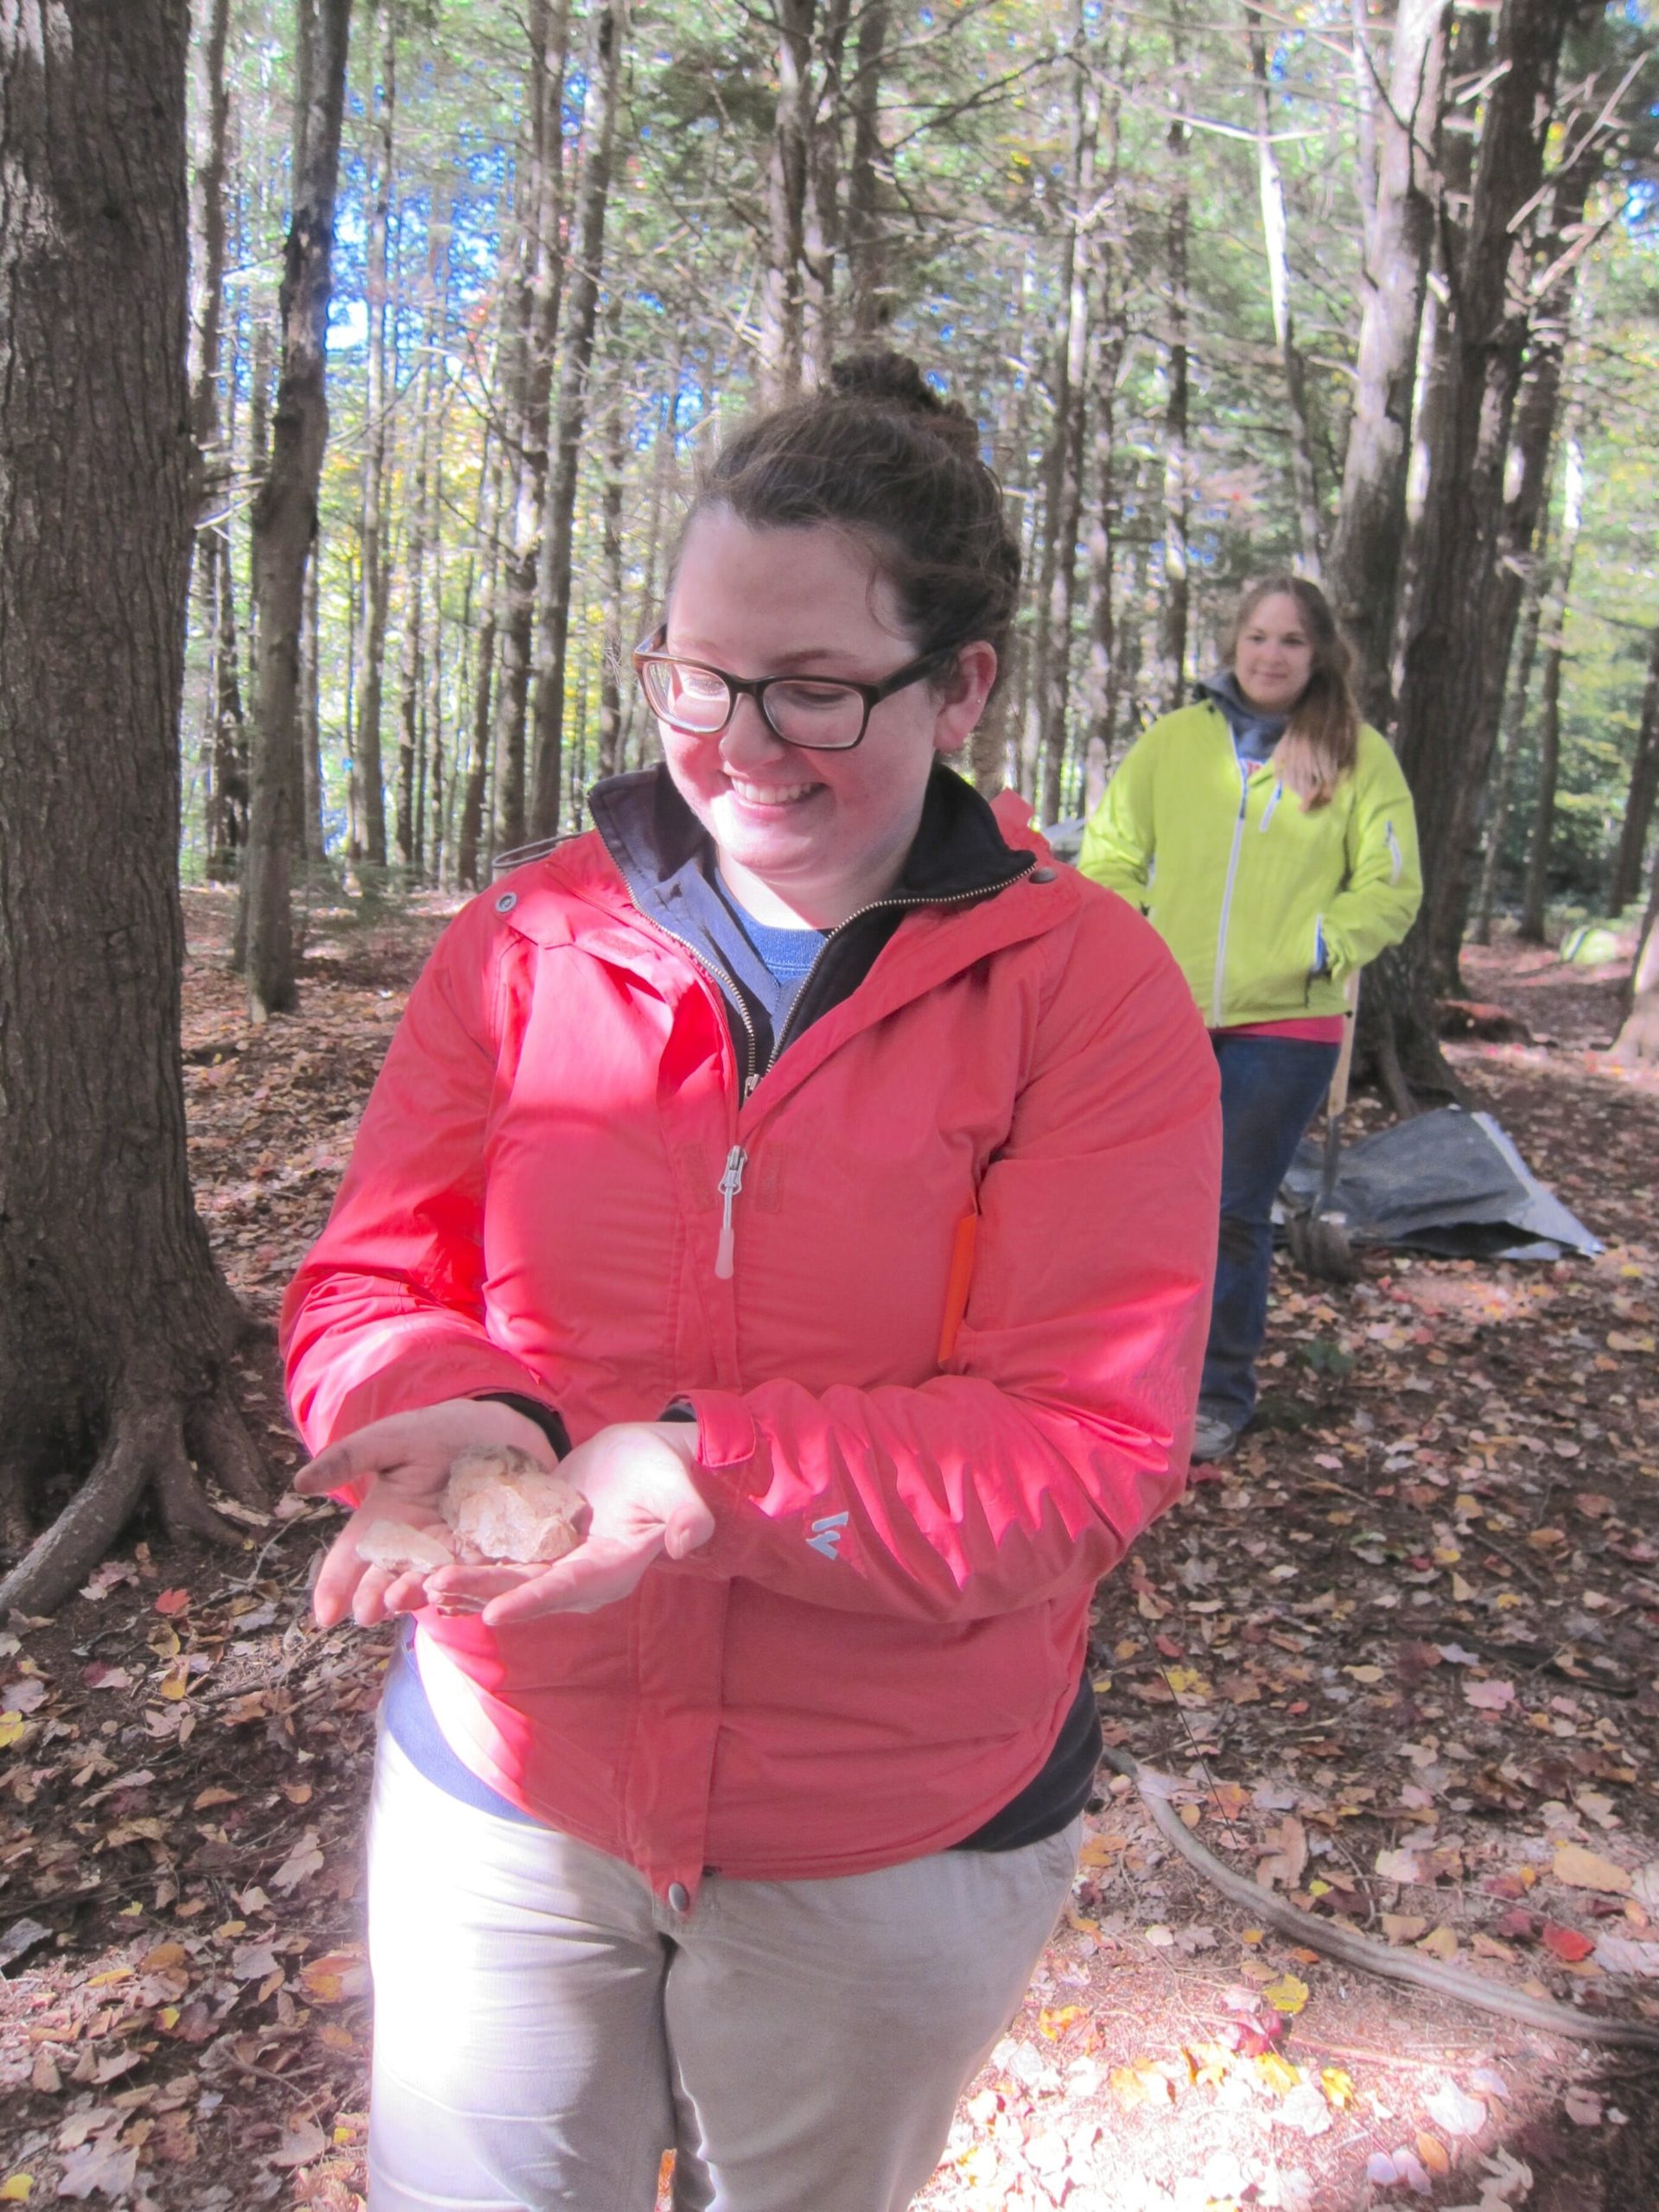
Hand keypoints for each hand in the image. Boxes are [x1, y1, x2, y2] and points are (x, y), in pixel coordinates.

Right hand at [295, 1398, 556, 1628]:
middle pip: (386, 1578)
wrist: (494, 1430)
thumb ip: (349, 1458)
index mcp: (381, 1521)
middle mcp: (410, 1544)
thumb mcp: (389, 1440)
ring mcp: (447, 1550)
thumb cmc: (434, 1434)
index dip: (335, 1586)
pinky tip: (450, 1595)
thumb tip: (300, 1483)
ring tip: (399, 1602)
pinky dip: (460, 1585)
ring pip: (425, 1581)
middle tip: (365, 1613)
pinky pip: (470, 1572)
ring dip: (412, 1595)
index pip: (350, 1557)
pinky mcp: (484, 1549)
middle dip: (374, 1597)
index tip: (324, 1614)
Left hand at [424, 1421, 714, 1627]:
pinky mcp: (537, 1546)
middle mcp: (578, 1577)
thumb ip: (687, 1517)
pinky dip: (466, 1565)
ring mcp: (555, 1564)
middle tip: (432, 1589)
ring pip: (502, 1580)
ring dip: (462, 1584)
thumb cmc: (667, 1474)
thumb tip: (688, 1540)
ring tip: (417, 1585)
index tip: (493, 1613)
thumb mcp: (680, 1492)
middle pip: (521, 1590)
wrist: (649, 1462)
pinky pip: (497, 1560)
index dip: (530, 1602)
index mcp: (610, 1570)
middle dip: (477, 1593)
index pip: (565, 1590)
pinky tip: (428, 1569)